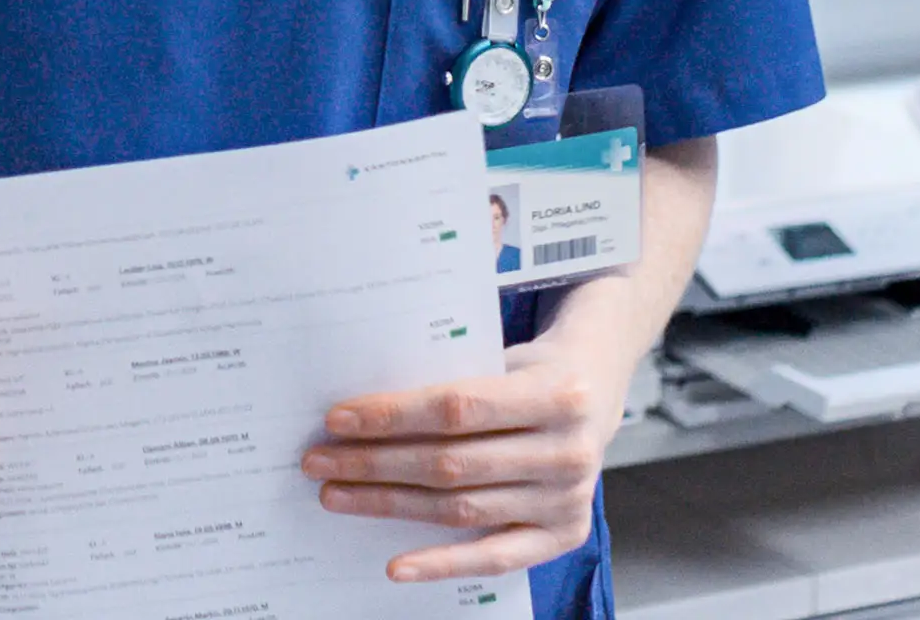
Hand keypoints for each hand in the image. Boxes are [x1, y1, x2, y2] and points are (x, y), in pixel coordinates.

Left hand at [301, 335, 634, 581]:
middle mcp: (568, 451)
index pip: (456, 408)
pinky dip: (441, 563)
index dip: (393, 415)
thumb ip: (452, 380)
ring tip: (337, 494)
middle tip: (320, 460)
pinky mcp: (563, 536)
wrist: (600, 388)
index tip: (338, 418)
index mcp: (556, 393)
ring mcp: (567, 499)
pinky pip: (493, 558)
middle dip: (375, 462)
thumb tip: (364, 409)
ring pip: (460, 508)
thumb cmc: (535, 369)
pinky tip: (396, 564)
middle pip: (451, 463)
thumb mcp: (505, 355)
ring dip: (389, 504)